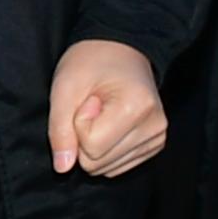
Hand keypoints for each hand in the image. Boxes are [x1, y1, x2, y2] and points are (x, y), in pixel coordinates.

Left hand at [48, 38, 166, 176]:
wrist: (119, 49)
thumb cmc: (91, 62)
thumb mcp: (64, 88)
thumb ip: (60, 130)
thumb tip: (63, 167)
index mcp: (138, 107)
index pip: (91, 146)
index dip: (77, 124)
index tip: (88, 100)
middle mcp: (155, 127)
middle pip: (98, 163)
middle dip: (84, 138)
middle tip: (92, 106)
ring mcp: (158, 138)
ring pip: (106, 169)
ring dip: (94, 144)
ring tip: (102, 113)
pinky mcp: (154, 145)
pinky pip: (116, 166)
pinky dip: (105, 150)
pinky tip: (110, 124)